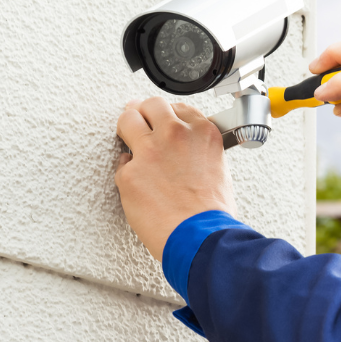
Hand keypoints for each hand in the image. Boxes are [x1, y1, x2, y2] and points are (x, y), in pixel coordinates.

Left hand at [114, 98, 236, 260]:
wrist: (200, 237)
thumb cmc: (213, 213)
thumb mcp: (219, 168)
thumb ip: (199, 151)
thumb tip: (185, 152)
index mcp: (202, 133)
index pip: (179, 107)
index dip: (169, 114)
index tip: (164, 121)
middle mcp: (176, 135)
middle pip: (151, 105)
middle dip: (144, 112)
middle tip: (140, 120)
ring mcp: (150, 151)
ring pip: (127, 119)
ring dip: (127, 126)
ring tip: (126, 134)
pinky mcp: (129, 173)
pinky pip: (121, 163)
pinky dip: (127, 171)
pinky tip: (136, 181)